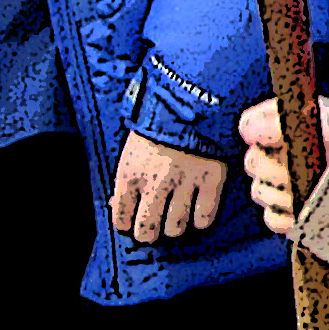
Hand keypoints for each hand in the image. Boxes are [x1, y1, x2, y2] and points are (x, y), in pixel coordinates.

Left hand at [108, 131, 228, 244]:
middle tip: (153, 228)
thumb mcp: (132, 146)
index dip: (125, 223)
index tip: (130, 222)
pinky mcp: (211, 181)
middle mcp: (155, 183)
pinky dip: (200, 219)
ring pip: (176, 227)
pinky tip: (198, 213)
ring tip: (176, 220)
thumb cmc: (158, 119)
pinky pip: (204, 216)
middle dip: (148, 232)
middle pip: (147, 228)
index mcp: (130, 173)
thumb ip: (126, 177)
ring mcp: (185, 184)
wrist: (194, 97)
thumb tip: (117, 203)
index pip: (121, 216)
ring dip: (174, 227)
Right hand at [237, 93, 328, 237]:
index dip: (259, 133)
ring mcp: (280, 186)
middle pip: (252, 162)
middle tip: (299, 170)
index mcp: (286, 125)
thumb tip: (249, 129)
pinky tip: (305, 211)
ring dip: (283, 193)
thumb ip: (290, 121)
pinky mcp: (288, 214)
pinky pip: (272, 219)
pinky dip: (286, 217)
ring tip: (311, 189)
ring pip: (260, 191)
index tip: (280, 140)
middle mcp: (278, 154)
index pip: (250, 126)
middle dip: (274, 168)